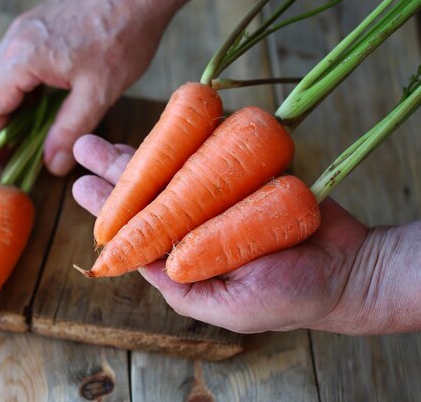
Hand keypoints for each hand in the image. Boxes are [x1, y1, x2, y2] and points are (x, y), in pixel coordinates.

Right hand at [0, 0, 206, 174]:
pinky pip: (14, 60)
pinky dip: (20, 84)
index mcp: (23, 57)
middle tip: (17, 148)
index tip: (7, 160)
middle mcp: (15, 40)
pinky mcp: (37, 25)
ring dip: (8, 102)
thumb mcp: (98, 92)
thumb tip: (52, 164)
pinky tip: (45, 99)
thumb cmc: (122, 34)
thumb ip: (70, 130)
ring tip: (31, 128)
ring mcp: (24, 29)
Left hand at [73, 134, 420, 334]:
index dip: (109, 206)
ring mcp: (225, 188)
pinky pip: (216, 145)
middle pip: (151, 187)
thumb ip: (176, 284)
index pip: (140, 225)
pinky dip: (190, 133)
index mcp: (185, 251)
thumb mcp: (223, 305)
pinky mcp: (251, 164)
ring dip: (140, 149)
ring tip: (99, 140)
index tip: (79, 187)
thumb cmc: (286, 297)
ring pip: (176, 163)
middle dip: (113, 170)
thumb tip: (129, 256)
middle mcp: (199, 216)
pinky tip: (163, 123)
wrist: (349, 270)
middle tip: (81, 150)